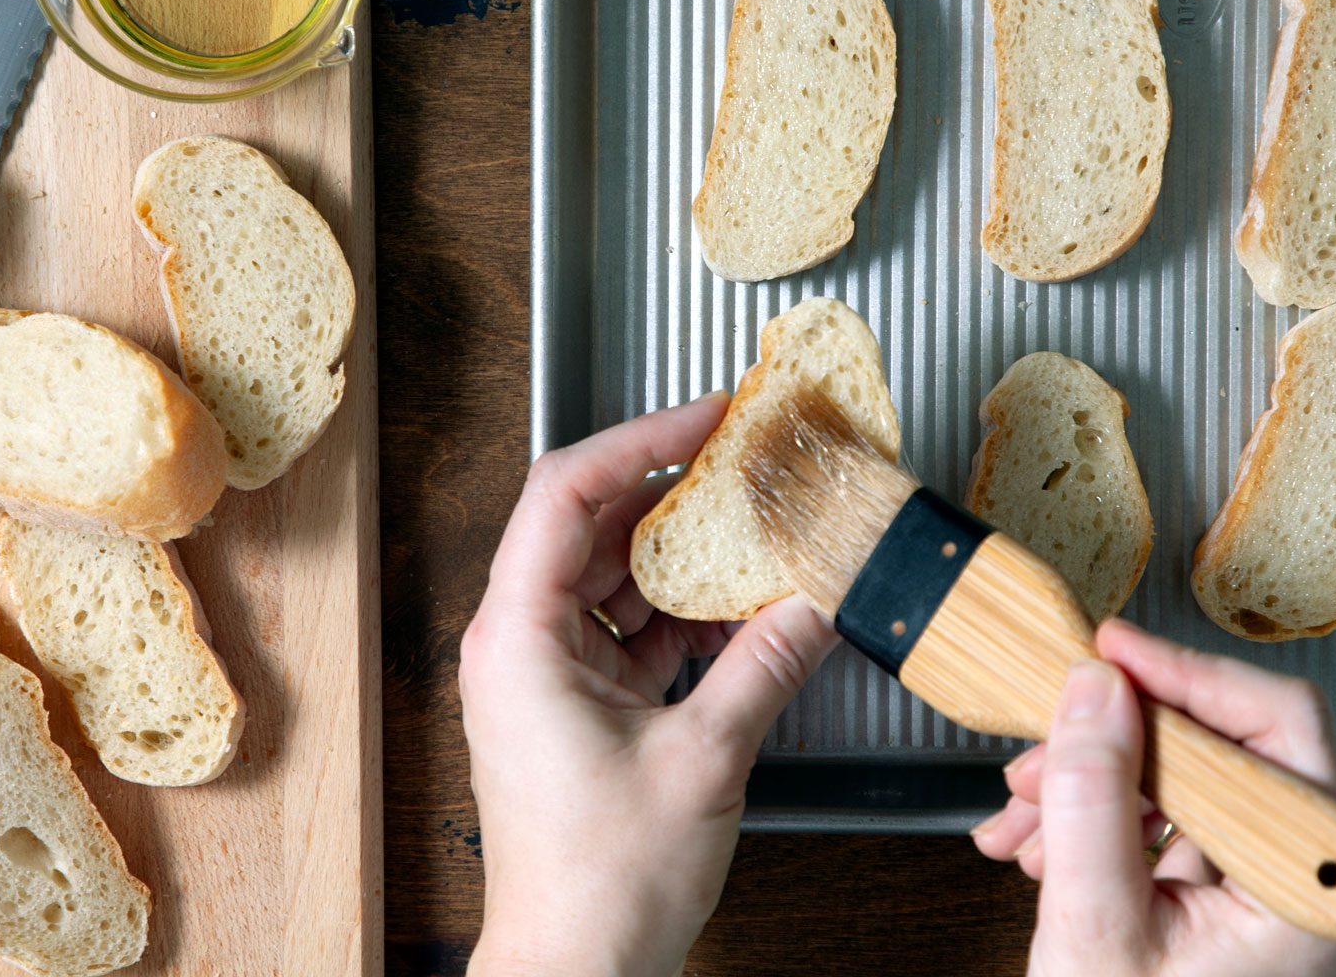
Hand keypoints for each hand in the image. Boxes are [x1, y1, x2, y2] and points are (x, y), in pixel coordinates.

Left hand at [461, 394, 839, 976]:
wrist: (575, 971)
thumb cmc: (599, 885)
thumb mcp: (704, 759)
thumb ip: (766, 664)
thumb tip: (815, 599)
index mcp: (519, 637)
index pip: (566, 491)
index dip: (640, 437)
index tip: (707, 414)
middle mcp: (520, 643)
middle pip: (594, 526)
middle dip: (677, 495)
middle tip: (748, 465)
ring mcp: (547, 673)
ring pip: (618, 577)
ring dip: (688, 560)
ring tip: (759, 537)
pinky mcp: (578, 704)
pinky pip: (632, 629)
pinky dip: (686, 617)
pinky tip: (748, 612)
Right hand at [972, 618, 1335, 976]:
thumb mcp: (1096, 925)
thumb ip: (1094, 800)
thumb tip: (1096, 686)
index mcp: (1318, 891)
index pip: (1276, 728)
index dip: (1185, 674)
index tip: (1108, 649)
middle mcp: (1317, 883)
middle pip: (1226, 747)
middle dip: (1114, 740)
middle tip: (1042, 740)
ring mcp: (1278, 890)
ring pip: (1188, 779)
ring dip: (1093, 782)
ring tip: (1019, 814)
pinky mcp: (1238, 898)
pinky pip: (1173, 820)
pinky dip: (1103, 818)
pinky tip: (1043, 841)